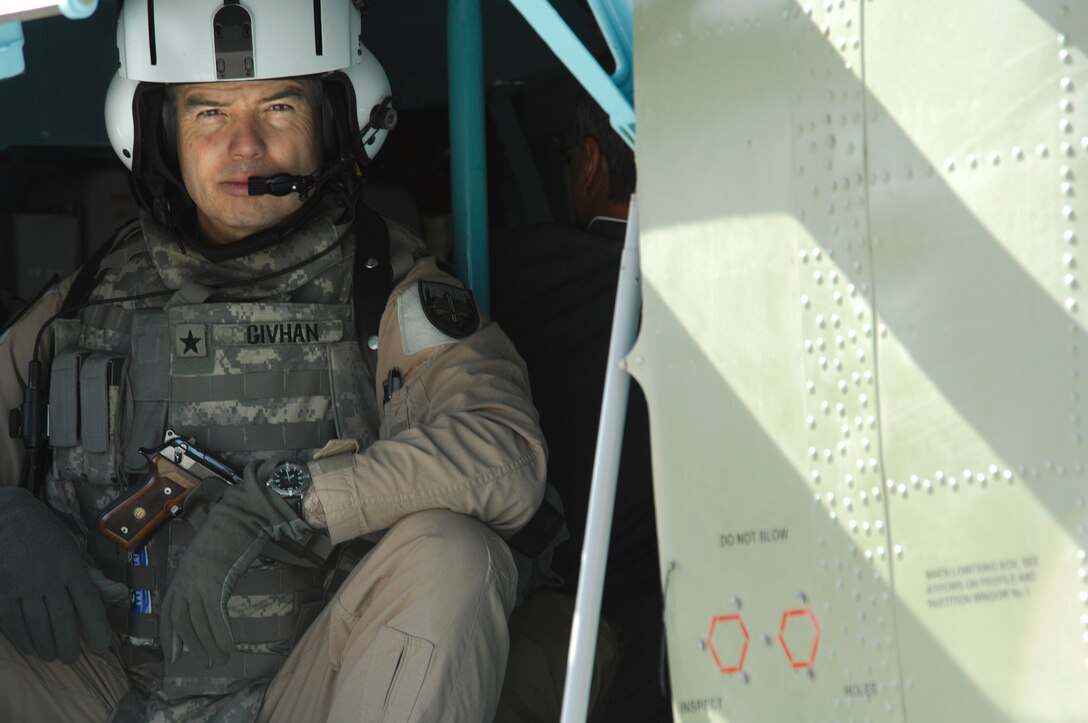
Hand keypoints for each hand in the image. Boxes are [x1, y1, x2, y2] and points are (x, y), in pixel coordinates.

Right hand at [0, 488, 110, 663]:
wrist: (5, 516)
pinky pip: (13, 621)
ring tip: (53, 656)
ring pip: (38, 624)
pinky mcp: (2, 590)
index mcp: (72, 566)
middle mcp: (50, 578)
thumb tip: (123, 594)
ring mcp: (24, 585)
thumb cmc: (45, 534)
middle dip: (70, 644)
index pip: (89, 603)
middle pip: (63, 619)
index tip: (103, 647)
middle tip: (72, 658)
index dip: (97, 627)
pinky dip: (23, 638)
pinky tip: (31, 647)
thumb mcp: (74, 550)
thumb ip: (94, 577)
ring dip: (47, 645)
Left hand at [160, 459, 309, 666]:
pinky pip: (215, 616)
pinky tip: (228, 647)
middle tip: (201, 662)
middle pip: (181, 619)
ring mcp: (198, 580)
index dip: (170, 633)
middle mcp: (186, 578)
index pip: (170, 609)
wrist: (243, 514)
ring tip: (219, 660)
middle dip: (189, 644)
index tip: (174, 653)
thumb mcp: (214, 555)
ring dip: (209, 645)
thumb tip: (213, 591)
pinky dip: (221, 635)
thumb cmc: (233, 530)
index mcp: (184, 571)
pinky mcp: (214, 581)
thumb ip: (209, 573)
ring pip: (197, 622)